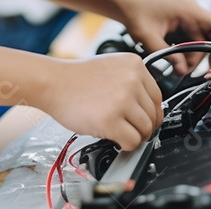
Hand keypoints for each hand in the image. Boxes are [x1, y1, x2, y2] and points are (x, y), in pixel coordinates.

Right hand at [37, 53, 162, 150]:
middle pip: (153, 114)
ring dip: (135, 136)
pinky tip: (116, 139)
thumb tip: (148, 107)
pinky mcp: (111, 120)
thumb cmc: (76, 78)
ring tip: (121, 133)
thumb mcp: (112, 67)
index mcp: (135, 65)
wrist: (53, 82)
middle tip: (132, 130)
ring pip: (145, 129)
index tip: (147, 121)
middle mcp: (132, 80)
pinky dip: (127, 145)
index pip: (158, 96)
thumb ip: (132, 82)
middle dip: (144, 127)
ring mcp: (122, 100)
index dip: (152, 113)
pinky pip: (132, 141)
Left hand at [120, 0, 210, 74]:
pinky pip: (192, 43)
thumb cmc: (135, 11)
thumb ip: (167, 54)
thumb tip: (182, 70)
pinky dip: (188, 56)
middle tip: (210, 75)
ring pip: (202, 44)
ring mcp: (188, 20)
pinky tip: (178, 64)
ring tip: (181, 70)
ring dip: (195, 59)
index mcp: (189, 10)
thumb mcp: (148, 36)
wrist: (125, 2)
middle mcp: (192, 14)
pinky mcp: (181, 27)